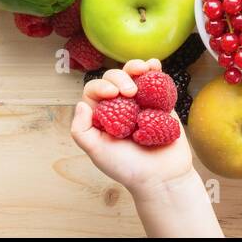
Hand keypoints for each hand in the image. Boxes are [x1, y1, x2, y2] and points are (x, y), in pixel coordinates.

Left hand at [71, 59, 194, 197]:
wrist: (162, 176)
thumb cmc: (128, 168)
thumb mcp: (97, 152)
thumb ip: (81, 131)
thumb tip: (80, 104)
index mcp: (101, 117)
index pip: (94, 92)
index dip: (101, 86)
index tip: (112, 93)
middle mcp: (119, 107)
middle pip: (113, 78)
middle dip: (120, 77)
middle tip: (130, 93)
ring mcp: (140, 102)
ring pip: (133, 75)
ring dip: (135, 66)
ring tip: (142, 69)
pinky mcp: (159, 102)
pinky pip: (156, 80)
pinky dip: (154, 68)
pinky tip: (153, 65)